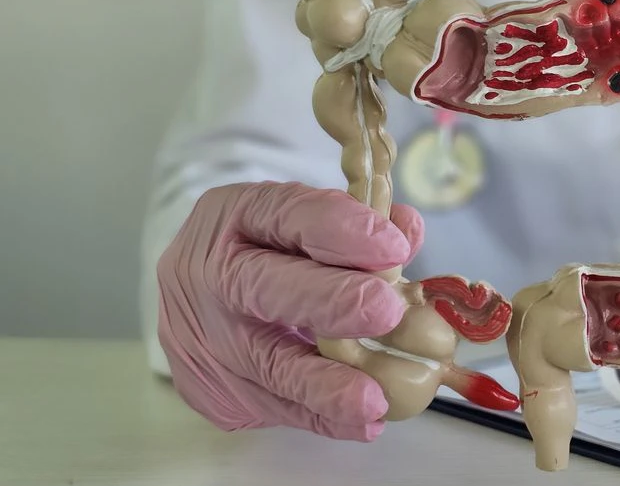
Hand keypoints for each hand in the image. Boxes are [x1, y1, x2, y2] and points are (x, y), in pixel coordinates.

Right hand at [156, 181, 423, 439]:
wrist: (195, 295)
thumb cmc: (268, 250)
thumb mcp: (303, 219)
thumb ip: (356, 224)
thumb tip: (407, 231)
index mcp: (237, 215)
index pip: (284, 213)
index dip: (338, 228)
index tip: (392, 247)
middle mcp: (211, 272)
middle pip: (263, 287)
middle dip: (328, 301)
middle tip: (384, 312)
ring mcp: (204, 335)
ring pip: (264, 363)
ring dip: (324, 385)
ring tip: (374, 399)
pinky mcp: (209, 386)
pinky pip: (270, 406)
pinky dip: (320, 417)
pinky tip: (362, 421)